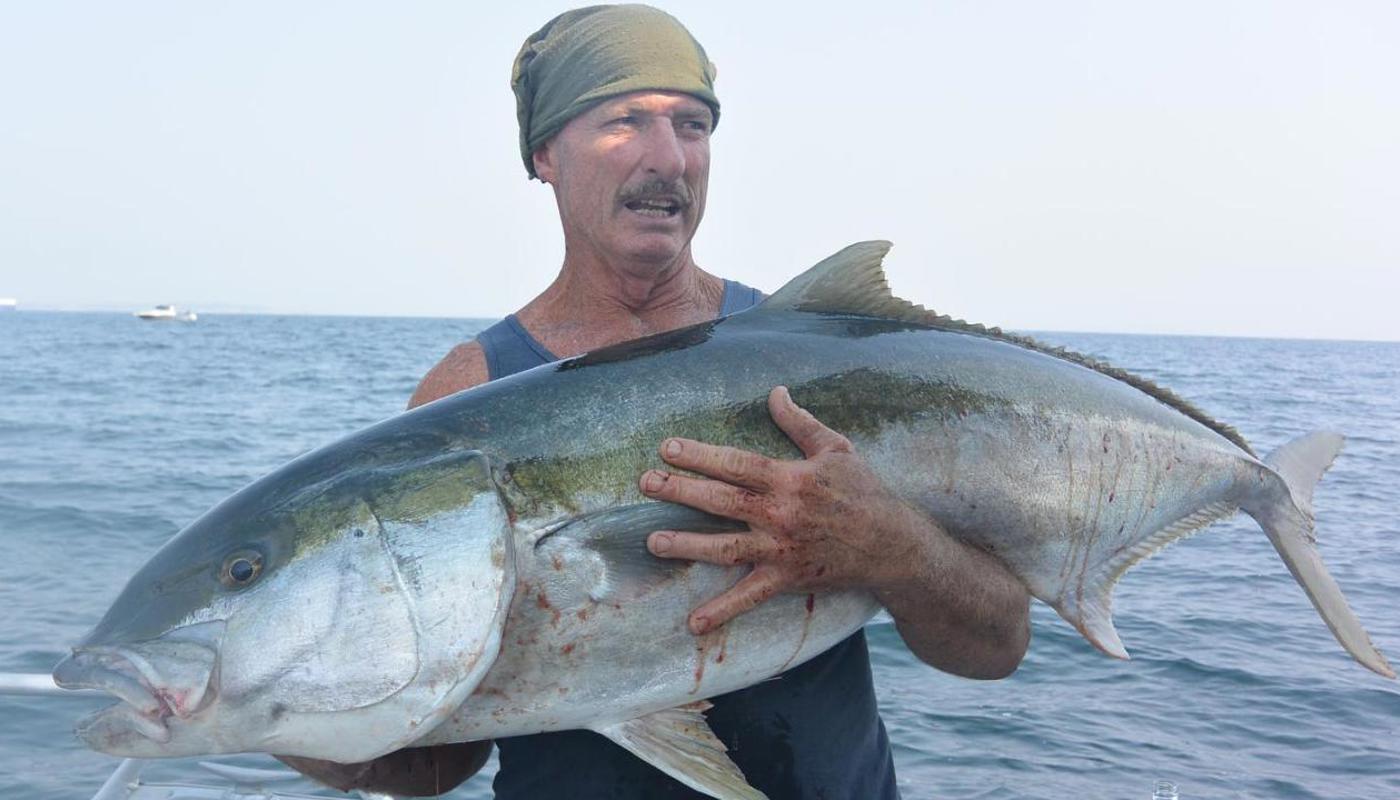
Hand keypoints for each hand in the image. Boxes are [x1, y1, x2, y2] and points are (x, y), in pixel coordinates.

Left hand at [639, 386, 927, 634]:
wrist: (892, 544)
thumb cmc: (864, 491)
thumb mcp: (836, 449)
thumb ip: (800, 422)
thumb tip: (774, 392)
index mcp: (790, 479)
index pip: (737, 463)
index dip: (701, 455)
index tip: (667, 447)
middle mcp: (781, 514)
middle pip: (723, 501)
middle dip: (681, 491)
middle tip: (646, 483)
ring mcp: (781, 549)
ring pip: (726, 547)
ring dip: (688, 545)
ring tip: (652, 542)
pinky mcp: (786, 578)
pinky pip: (749, 597)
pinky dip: (722, 611)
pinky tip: (694, 623)